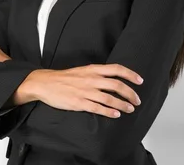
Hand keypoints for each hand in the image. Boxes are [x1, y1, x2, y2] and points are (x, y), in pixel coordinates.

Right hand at [26, 64, 142, 117]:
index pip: (116, 69)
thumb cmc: (62, 78)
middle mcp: (90, 79)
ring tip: (130, 109)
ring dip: (123, 105)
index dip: (130, 75)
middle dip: (130, 93)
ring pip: (110, 98)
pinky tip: (116, 115)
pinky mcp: (79, 102)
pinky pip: (98, 108)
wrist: (44, 83)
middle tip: (137, 100)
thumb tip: (111, 79)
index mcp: (91, 70)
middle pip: (117, 85)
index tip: (140, 81)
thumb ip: (95, 74)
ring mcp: (85, 91)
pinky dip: (109, 112)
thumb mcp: (81, 71)